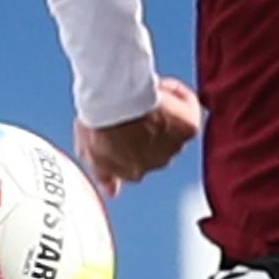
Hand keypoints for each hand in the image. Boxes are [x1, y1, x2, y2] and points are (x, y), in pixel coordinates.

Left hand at [79, 76, 201, 195]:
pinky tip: (162, 86)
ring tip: (147, 93)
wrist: (114, 103)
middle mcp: (155, 165)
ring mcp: (174, 148)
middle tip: (136, 104)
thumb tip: (112, 192)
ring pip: (174, 127)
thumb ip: (102, 173)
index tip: (130, 132)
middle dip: (150, 125)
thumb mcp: (89, 151)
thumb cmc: (98, 122)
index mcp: (131, 173)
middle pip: (158, 143)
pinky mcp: (189, 129)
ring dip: (164, 111)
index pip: (137, 162)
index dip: (134, 143)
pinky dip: (178, 95)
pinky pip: (189, 108)